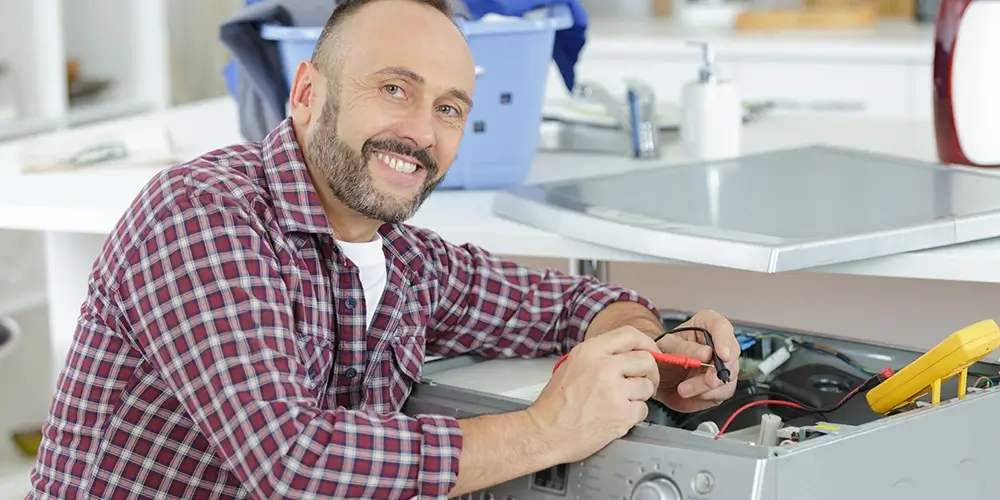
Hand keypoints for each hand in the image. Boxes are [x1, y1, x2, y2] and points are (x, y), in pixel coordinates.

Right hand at [527, 326, 660, 462]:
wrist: (546, 432)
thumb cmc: (555, 403)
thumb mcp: (572, 364)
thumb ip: (600, 355)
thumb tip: (628, 353)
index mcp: (590, 352)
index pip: (630, 335)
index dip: (647, 343)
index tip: (651, 352)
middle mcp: (603, 367)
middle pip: (646, 360)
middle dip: (650, 372)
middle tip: (645, 381)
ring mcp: (614, 391)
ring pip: (647, 386)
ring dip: (640, 395)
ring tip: (622, 402)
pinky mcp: (621, 415)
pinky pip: (643, 409)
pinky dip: (635, 414)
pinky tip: (618, 416)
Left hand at [654, 310, 739, 412]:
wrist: (656, 377)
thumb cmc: (662, 354)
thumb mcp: (665, 346)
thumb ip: (683, 348)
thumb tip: (706, 353)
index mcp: (706, 325)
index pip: (721, 327)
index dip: (724, 340)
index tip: (722, 355)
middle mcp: (718, 344)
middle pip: (731, 354)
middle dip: (719, 369)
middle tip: (708, 379)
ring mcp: (722, 365)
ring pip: (728, 376)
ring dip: (707, 386)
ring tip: (684, 389)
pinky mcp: (721, 385)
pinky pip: (723, 391)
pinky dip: (707, 395)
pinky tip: (691, 394)